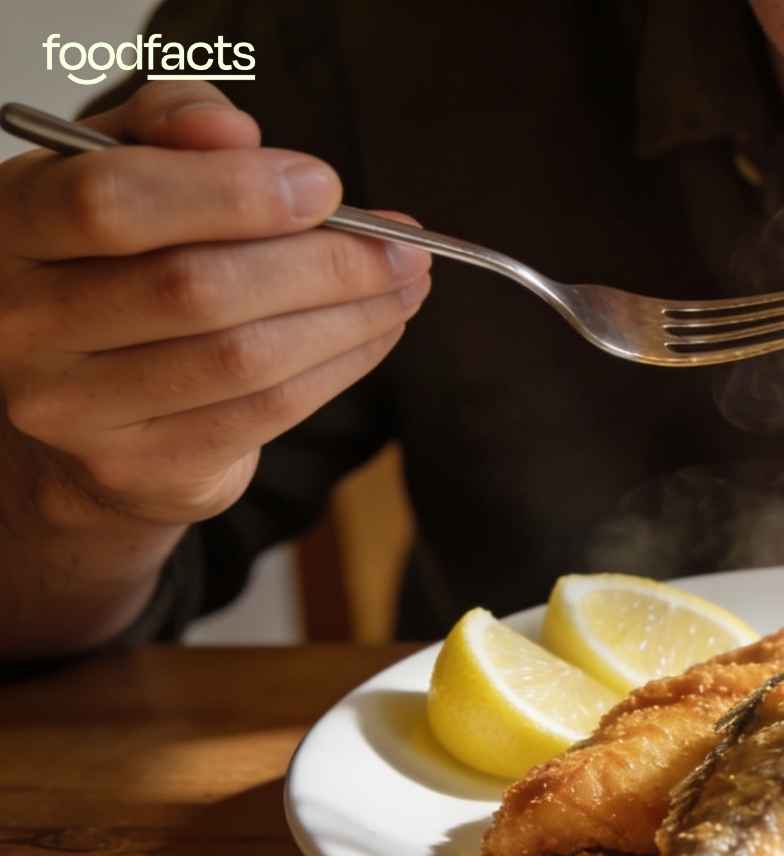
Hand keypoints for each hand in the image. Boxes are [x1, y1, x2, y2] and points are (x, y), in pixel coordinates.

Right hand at [0, 80, 430, 533]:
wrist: (80, 398)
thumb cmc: (114, 258)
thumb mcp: (126, 163)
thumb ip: (173, 123)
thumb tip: (235, 134)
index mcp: (9, 225)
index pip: (110, 201)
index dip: (231, 192)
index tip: (324, 185)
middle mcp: (21, 322)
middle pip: (195, 288)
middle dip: (324, 262)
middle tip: (401, 244)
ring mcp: (72, 408)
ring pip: (243, 357)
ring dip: (350, 317)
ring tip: (406, 283)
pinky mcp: (136, 467)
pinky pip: (265, 412)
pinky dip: (342, 365)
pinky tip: (379, 331)